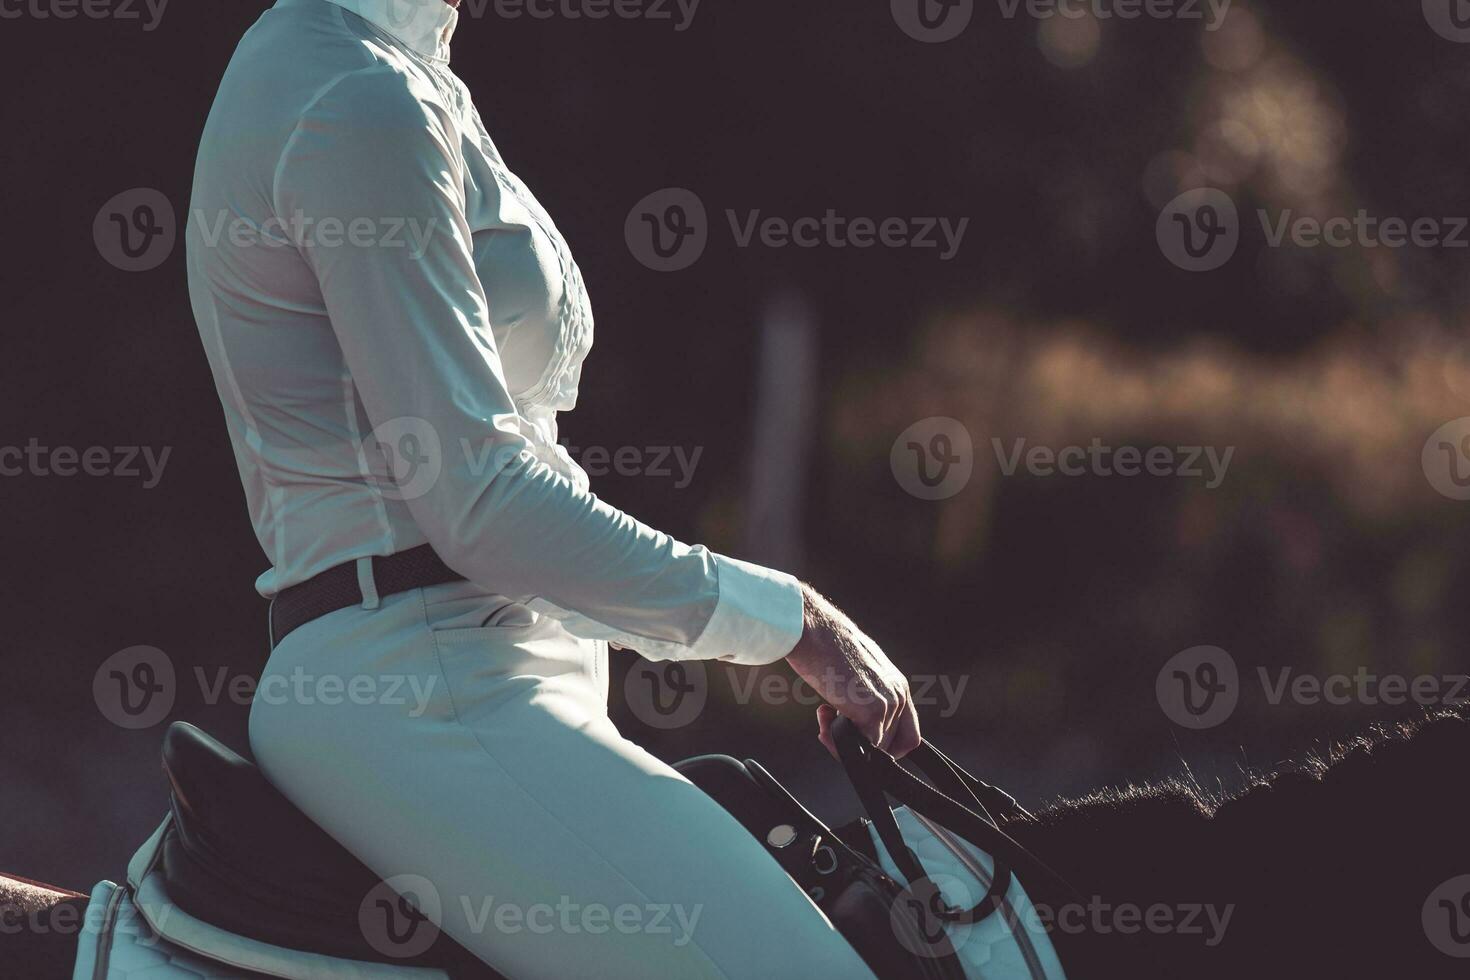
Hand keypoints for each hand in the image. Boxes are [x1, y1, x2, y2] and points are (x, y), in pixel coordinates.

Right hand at [784, 583, 921, 758]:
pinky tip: (823, 724)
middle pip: (891, 745)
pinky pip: (862, 749)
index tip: (861, 739)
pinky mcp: (874, 711)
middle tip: (831, 725)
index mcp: (897, 685)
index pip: (908, 733)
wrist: (816, 631)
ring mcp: (889, 703)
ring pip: (875, 748)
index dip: (886, 745)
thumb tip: (853, 717)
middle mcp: (899, 694)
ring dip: (845, 741)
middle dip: (859, 743)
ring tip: (824, 719)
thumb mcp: (857, 672)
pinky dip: (840, 745)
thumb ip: (864, 695)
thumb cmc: (827, 646)